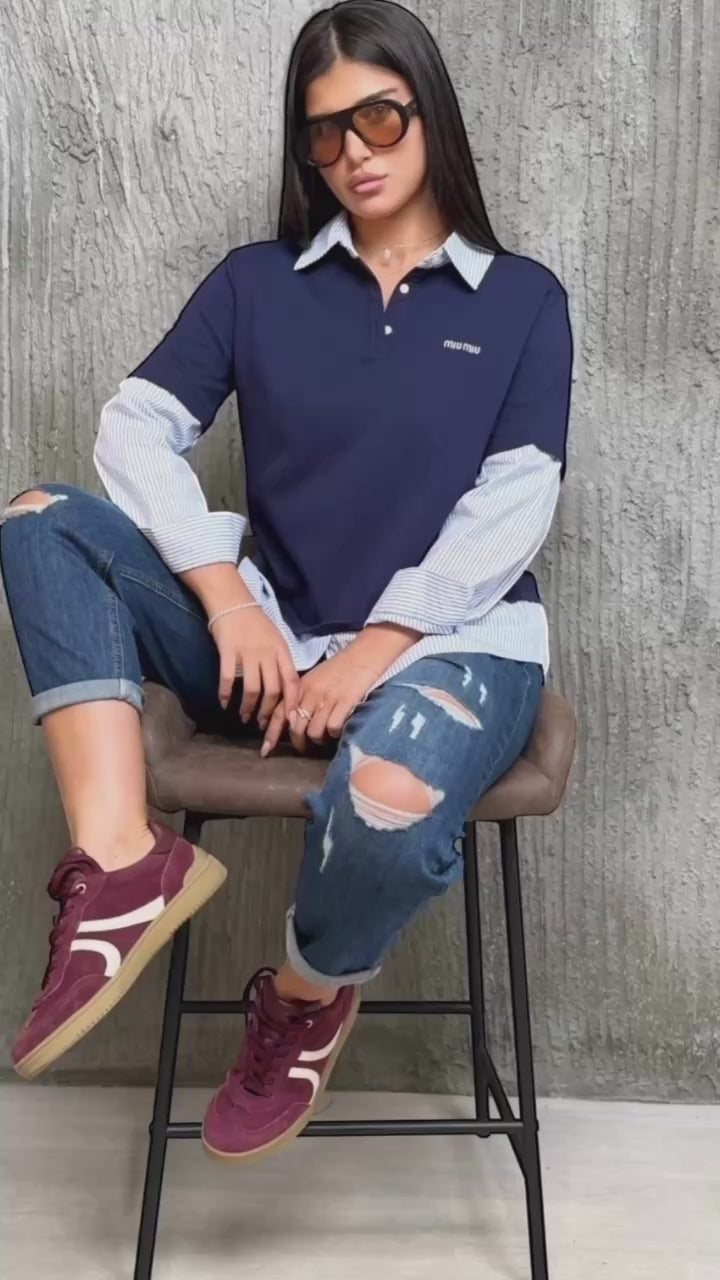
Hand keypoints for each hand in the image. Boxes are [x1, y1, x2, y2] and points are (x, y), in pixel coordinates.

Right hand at [210, 606, 299, 726]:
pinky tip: (224, 703)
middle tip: (262, 724)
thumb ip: (282, 661)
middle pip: (272, 690)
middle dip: (268, 712)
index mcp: (282, 651)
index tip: (289, 719)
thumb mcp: (277, 639)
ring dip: (248, 707)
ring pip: (252, 689)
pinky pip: (229, 678)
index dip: (291, 703)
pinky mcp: (228, 651)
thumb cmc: (256, 623)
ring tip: (244, 717)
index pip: (292, 681)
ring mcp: (248, 652)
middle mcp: (267, 653)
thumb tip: (287, 689)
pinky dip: (226, 694)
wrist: (233, 602)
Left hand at [260, 648, 383, 755]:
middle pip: (296, 728)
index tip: (265, 750)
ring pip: (313, 732)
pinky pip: (332, 728)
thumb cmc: (339, 670)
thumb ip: (301, 698)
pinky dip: (334, 734)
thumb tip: (290, 722)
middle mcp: (310, 693)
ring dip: (319, 740)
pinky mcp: (345, 702)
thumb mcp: (314, 680)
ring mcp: (328, 698)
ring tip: (326, 737)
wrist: (364, 656)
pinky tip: (338, 729)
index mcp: (300, 686)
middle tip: (306, 747)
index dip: (271, 734)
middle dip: (299, 743)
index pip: (280, 713)